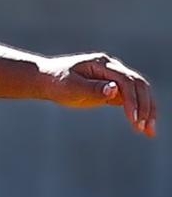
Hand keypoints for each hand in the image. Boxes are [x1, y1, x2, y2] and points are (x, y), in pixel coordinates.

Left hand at [42, 53, 156, 137]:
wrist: (47, 80)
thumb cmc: (57, 81)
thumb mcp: (71, 87)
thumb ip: (93, 88)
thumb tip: (115, 89)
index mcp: (101, 64)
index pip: (125, 81)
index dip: (132, 100)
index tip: (133, 120)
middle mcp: (112, 68)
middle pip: (138, 85)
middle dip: (145, 107)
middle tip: (145, 129)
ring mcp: (114, 77)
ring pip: (140, 92)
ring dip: (148, 111)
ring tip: (150, 132)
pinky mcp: (114, 89)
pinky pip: (132, 99)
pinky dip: (140, 112)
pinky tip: (144, 128)